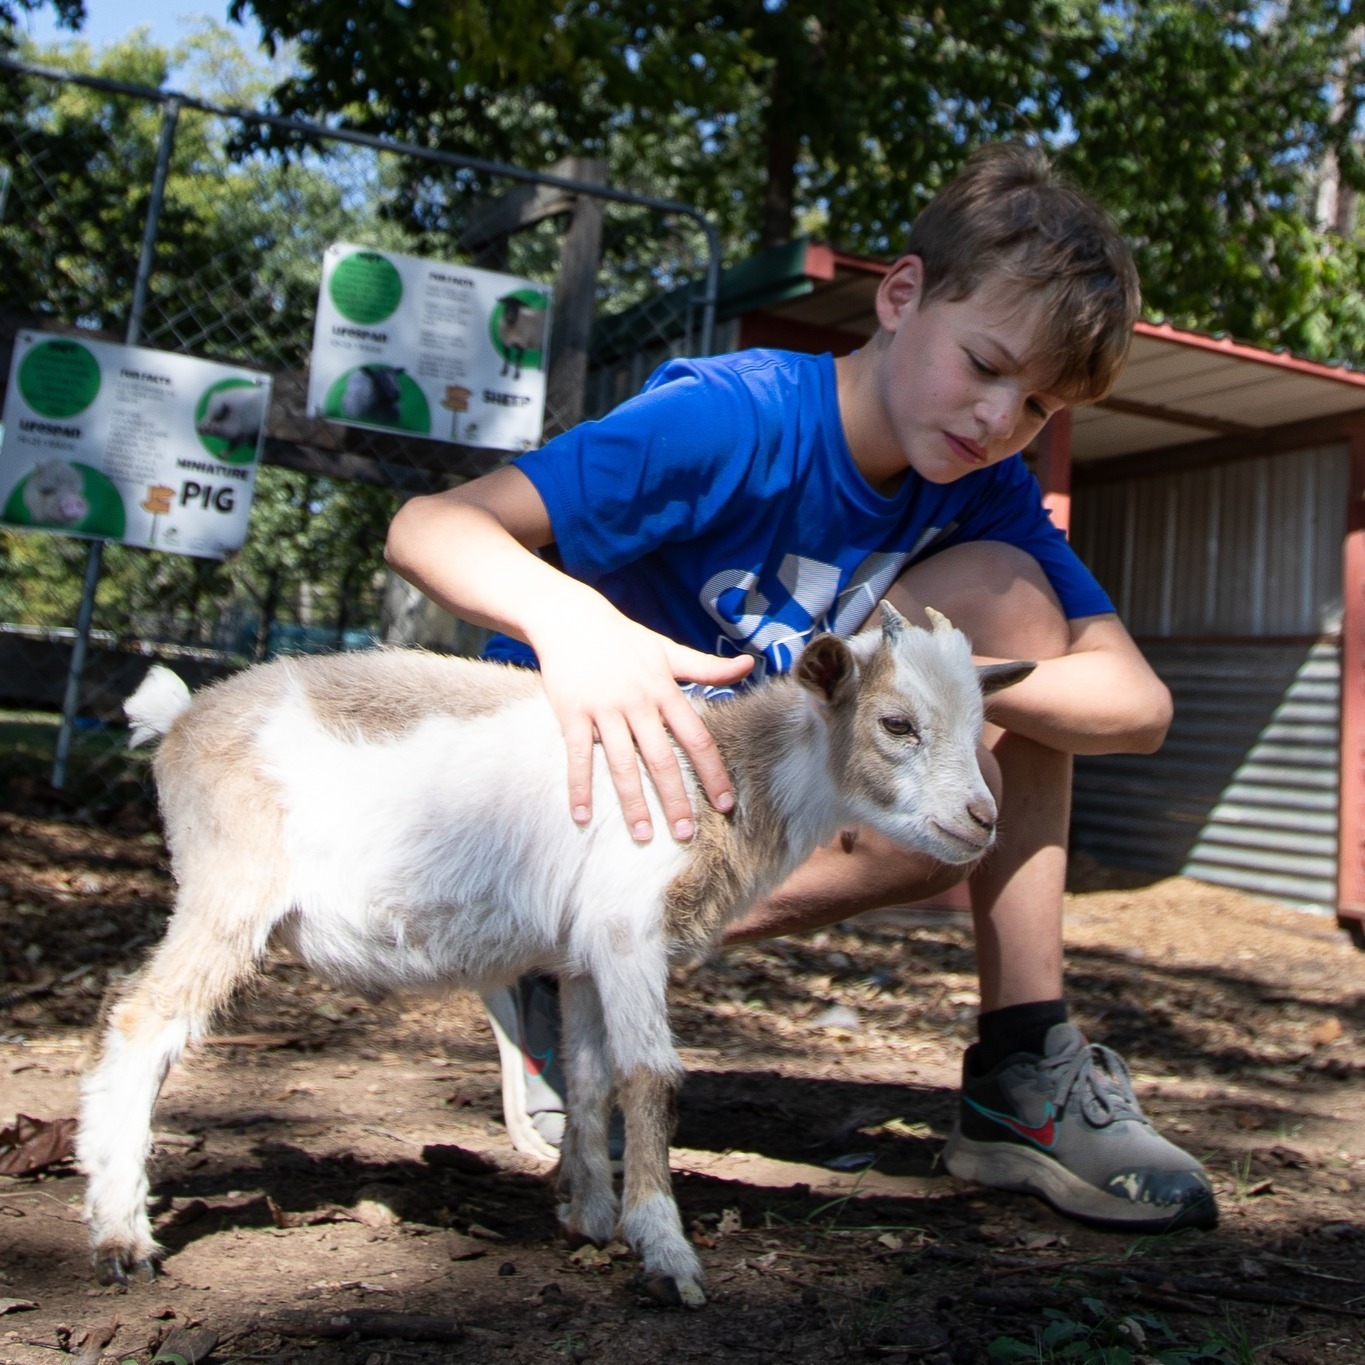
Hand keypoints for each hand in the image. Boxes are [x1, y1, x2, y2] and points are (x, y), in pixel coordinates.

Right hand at [530, 598, 753, 841]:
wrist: (571, 618)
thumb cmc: (624, 639)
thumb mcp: (668, 651)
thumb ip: (707, 667)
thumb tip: (750, 665)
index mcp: (665, 691)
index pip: (697, 738)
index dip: (713, 772)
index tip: (725, 804)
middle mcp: (637, 703)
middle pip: (662, 759)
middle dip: (676, 799)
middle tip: (686, 834)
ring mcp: (604, 710)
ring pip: (622, 764)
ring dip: (633, 803)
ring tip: (644, 834)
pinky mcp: (572, 713)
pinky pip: (577, 757)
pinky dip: (579, 788)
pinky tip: (583, 817)